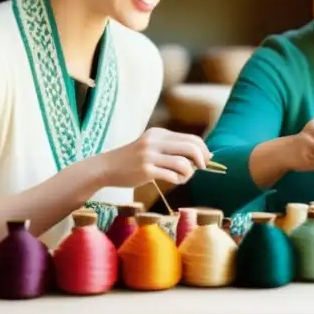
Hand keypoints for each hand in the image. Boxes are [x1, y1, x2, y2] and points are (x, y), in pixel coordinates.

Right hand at [93, 127, 211, 188]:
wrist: (106, 167)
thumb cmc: (133, 159)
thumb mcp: (151, 146)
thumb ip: (172, 148)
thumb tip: (201, 156)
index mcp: (159, 133)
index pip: (191, 138)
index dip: (203, 149)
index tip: (206, 159)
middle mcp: (155, 141)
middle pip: (191, 147)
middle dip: (202, 159)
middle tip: (201, 168)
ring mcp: (149, 155)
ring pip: (183, 163)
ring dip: (189, 173)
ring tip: (183, 177)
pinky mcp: (145, 170)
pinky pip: (172, 175)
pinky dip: (179, 179)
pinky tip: (175, 180)